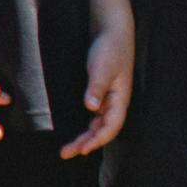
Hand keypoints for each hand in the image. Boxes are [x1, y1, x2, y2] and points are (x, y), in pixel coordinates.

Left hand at [63, 13, 134, 158]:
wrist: (112, 32)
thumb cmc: (110, 48)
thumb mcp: (102, 66)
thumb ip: (97, 87)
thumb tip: (92, 108)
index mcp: (120, 98)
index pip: (111, 126)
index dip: (98, 140)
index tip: (82, 149)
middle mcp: (116, 102)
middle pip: (103, 130)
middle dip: (86, 144)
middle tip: (65, 154)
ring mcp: (110, 99)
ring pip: (99, 125)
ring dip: (86, 138)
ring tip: (68, 149)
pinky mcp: (102, 94)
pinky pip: (96, 117)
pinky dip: (88, 127)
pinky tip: (79, 134)